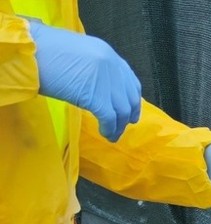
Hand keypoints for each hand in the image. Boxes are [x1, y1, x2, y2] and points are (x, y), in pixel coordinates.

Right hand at [23, 20, 139, 140]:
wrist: (29, 53)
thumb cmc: (44, 52)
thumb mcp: (78, 53)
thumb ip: (94, 67)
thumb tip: (98, 85)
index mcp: (107, 52)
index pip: (129, 80)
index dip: (131, 98)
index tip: (129, 110)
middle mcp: (112, 66)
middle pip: (129, 97)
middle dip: (128, 114)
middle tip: (122, 125)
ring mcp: (106, 81)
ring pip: (122, 110)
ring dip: (119, 126)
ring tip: (112, 134)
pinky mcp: (97, 97)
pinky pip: (110, 118)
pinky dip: (110, 129)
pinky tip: (106, 134)